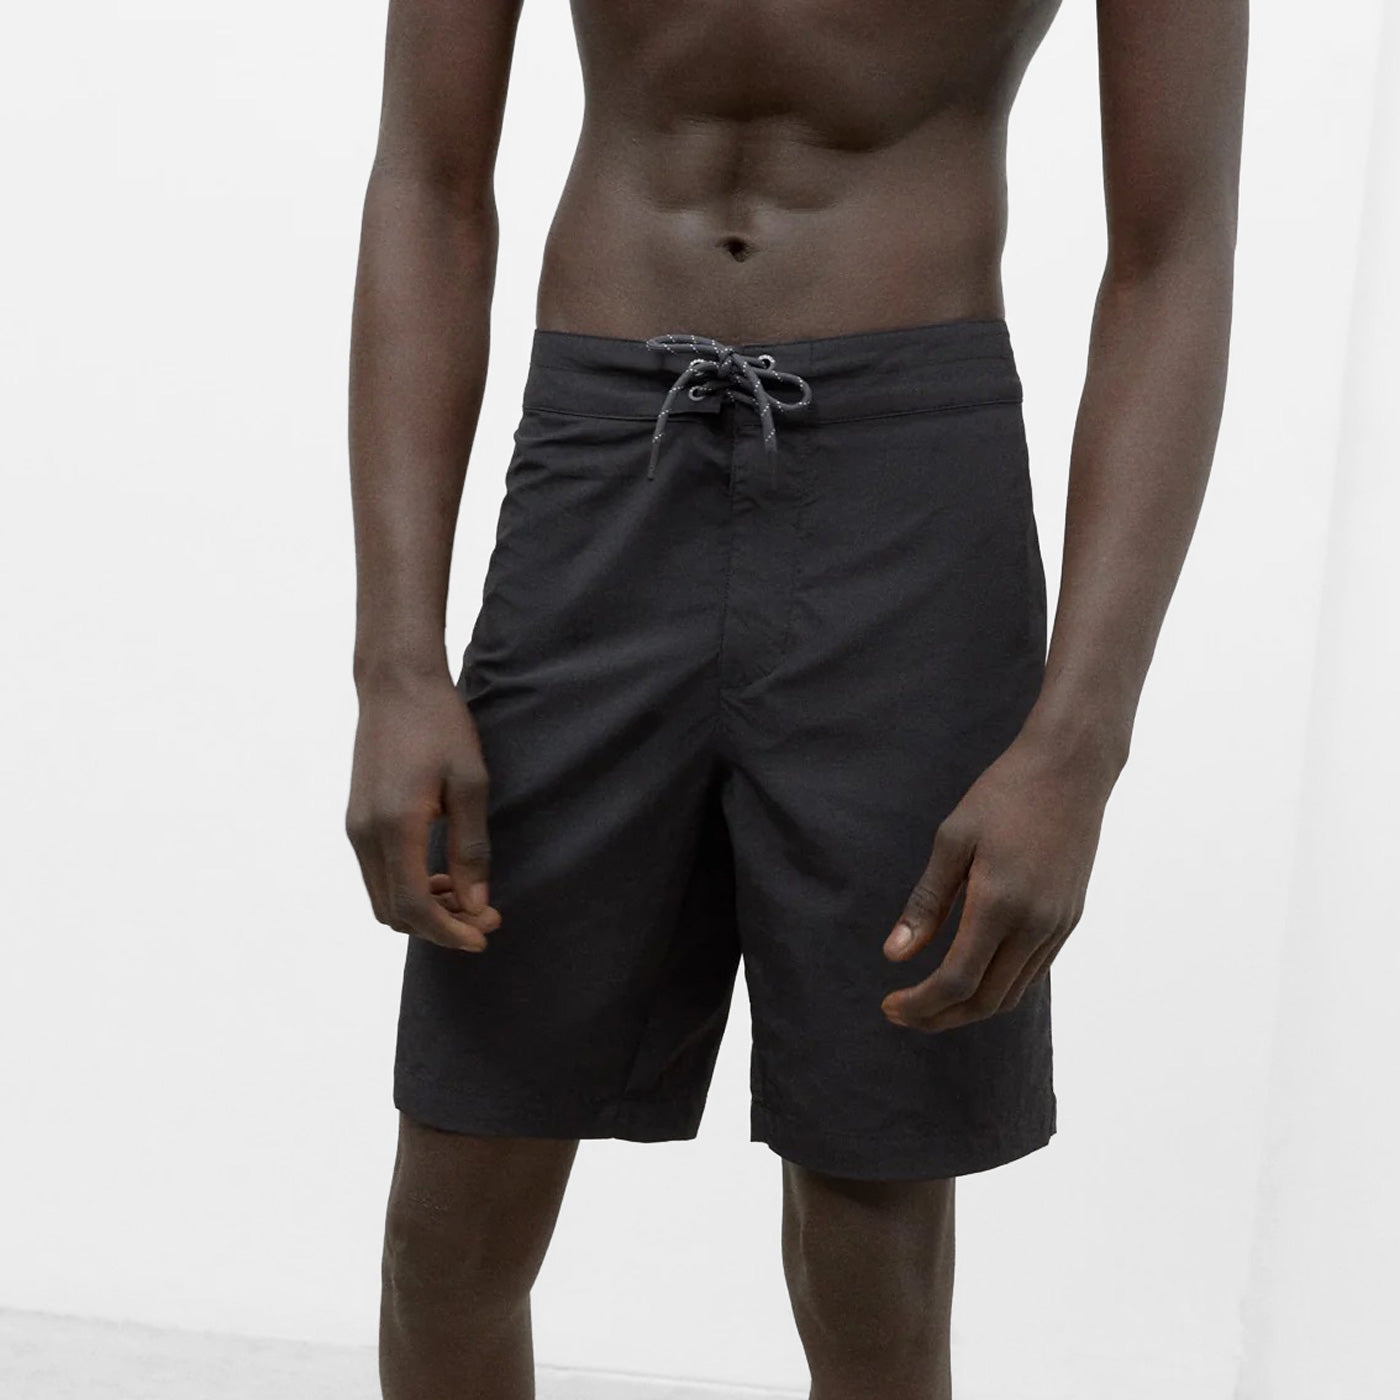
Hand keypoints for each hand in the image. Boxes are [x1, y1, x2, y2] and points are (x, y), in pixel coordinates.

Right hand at [346, 671, 501, 951]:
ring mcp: (355, 828)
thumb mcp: (470, 784)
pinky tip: (442, 875)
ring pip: (383, 898)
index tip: (483, 935)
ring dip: (423, 910)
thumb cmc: (440, 726)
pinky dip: (408, 888)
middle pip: (394, 912)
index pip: (414, 906)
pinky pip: (378, 875)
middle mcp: (365, 834)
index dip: (449, 931)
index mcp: (394, 826)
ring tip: (466, 896)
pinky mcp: (356, 820)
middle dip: (439, 926)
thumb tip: (476, 903)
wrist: (397, 684)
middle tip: (484, 916)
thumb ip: (471, 848)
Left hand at [879, 726, 1116, 1030]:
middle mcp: (1036, 924)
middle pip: (986, 1001)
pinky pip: (1032, 972)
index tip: (889, 1005)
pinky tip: (971, 976)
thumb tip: (895, 955)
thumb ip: (926, 903)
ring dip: (969, 1008)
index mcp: (1000, 903)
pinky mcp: (1070, 918)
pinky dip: (998, 987)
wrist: (1071, 768)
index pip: (957, 981)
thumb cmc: (1003, 795)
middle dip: (940, 1017)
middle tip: (902, 1014)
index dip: (921, 1004)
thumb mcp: (953, 840)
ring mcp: (1059, 925)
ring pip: (1012, 993)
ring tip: (930, 1002)